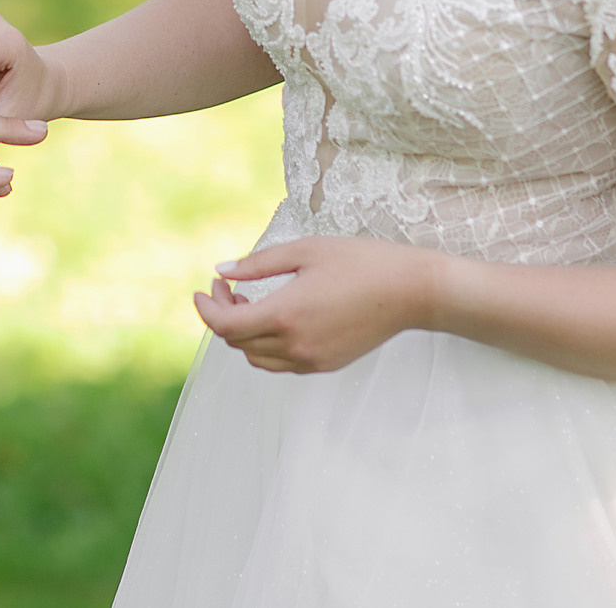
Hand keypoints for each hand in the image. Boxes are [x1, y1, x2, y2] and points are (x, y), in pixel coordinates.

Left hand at [191, 236, 443, 373]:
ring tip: (250, 302)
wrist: (411, 291)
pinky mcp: (325, 365)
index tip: (204, 288)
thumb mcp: (305, 250)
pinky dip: (265, 346)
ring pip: (256, 358)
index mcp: (285, 315)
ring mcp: (311, 360)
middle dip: (223, 315)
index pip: (225, 325)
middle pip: (237, 343)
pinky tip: (275, 318)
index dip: (206, 308)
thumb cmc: (359, 261)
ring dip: (243, 334)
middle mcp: (295, 345)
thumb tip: (221, 270)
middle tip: (228, 287)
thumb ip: (258, 263)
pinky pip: (280, 364)